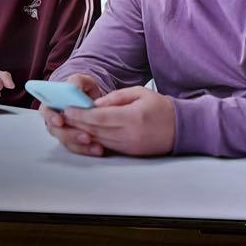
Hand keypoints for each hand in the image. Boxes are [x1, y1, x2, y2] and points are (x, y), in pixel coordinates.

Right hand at [40, 74, 106, 155]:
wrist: (92, 100)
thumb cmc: (82, 89)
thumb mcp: (80, 81)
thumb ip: (76, 82)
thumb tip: (73, 89)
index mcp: (51, 104)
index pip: (45, 111)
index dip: (51, 117)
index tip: (60, 121)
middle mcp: (54, 120)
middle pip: (57, 131)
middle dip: (71, 135)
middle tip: (85, 136)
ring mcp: (63, 132)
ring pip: (67, 142)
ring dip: (81, 146)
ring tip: (96, 146)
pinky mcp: (74, 141)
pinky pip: (77, 148)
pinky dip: (87, 150)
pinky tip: (98, 148)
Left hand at [61, 86, 175, 156]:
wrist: (182, 128)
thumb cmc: (161, 107)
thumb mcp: (141, 93)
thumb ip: (117, 97)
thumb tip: (96, 104)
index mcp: (132, 117)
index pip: (99, 117)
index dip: (81, 114)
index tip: (68, 109)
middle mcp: (129, 134)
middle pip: (96, 130)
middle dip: (77, 123)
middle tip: (63, 116)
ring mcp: (129, 146)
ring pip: (99, 140)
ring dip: (83, 133)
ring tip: (71, 124)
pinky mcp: (130, 152)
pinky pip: (107, 146)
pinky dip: (95, 139)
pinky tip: (86, 133)